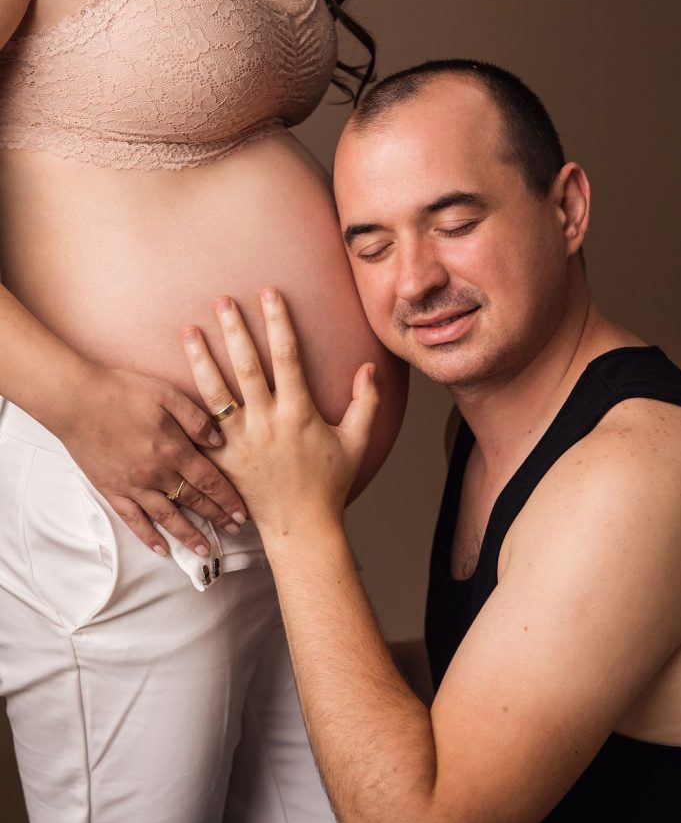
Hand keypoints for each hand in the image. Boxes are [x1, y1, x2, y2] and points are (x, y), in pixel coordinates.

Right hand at [58, 366, 245, 555]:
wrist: (76, 400)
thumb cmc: (122, 392)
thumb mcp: (167, 394)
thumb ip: (196, 419)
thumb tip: (220, 441)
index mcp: (173, 449)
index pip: (209, 480)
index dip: (228, 498)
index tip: (242, 512)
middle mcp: (156, 474)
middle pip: (193, 501)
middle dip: (217, 517)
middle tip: (235, 531)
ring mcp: (133, 485)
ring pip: (167, 517)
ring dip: (188, 536)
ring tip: (205, 551)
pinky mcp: (112, 490)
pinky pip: (133, 520)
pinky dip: (148, 537)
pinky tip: (162, 549)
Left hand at [181, 289, 379, 539]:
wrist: (300, 528)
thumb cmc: (329, 484)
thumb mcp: (356, 441)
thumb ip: (365, 402)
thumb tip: (368, 366)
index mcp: (298, 413)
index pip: (287, 357)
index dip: (278, 322)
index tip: (270, 294)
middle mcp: (266, 423)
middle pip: (245, 366)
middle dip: (233, 330)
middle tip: (221, 300)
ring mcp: (239, 442)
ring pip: (215, 392)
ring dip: (200, 359)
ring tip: (187, 330)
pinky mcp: (221, 460)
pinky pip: (200, 428)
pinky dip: (185, 405)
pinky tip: (169, 383)